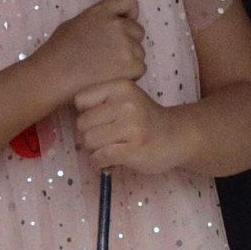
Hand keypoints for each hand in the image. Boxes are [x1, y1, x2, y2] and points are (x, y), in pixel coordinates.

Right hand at [38, 0, 144, 102]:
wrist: (51, 79)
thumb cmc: (57, 55)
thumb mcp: (75, 25)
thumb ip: (98, 21)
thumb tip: (112, 23)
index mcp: (100, 12)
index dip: (129, 12)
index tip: (122, 23)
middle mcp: (115, 25)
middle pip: (137, 31)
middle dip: (128, 42)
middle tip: (107, 56)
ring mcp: (125, 46)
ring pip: (139, 52)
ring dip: (128, 61)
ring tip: (105, 70)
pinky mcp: (131, 66)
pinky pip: (140, 68)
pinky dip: (130, 75)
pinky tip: (110, 78)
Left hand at [74, 79, 188, 174]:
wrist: (177, 136)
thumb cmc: (145, 119)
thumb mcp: (126, 98)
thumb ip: (101, 102)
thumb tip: (73, 122)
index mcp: (121, 86)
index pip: (81, 100)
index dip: (85, 113)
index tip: (98, 121)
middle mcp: (126, 104)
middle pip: (82, 123)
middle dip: (87, 135)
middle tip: (101, 140)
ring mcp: (131, 126)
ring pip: (89, 141)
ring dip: (92, 151)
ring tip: (105, 150)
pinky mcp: (134, 149)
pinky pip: (101, 157)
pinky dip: (99, 163)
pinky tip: (107, 162)